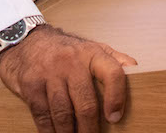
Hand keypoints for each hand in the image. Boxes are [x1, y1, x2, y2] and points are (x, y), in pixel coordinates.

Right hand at [0, 24, 136, 132]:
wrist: (27, 41)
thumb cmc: (66, 51)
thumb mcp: (92, 49)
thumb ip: (114, 60)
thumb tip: (137, 71)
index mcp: (92, 53)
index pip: (112, 72)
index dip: (117, 97)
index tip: (115, 118)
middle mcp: (71, 61)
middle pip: (85, 102)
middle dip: (90, 128)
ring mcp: (49, 73)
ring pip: (63, 112)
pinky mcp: (31, 84)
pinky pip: (42, 115)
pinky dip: (50, 131)